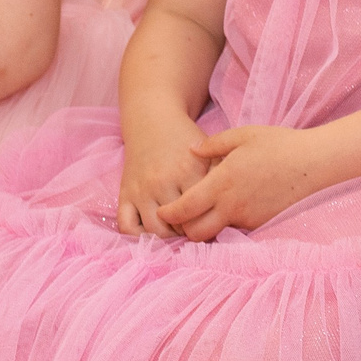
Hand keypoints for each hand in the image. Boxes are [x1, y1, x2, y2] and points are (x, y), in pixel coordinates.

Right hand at [117, 109, 211, 236]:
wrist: (153, 122)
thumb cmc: (186, 140)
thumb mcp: (209, 152)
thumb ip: (222, 175)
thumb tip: (236, 204)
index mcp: (187, 171)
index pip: (202, 211)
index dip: (211, 221)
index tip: (215, 222)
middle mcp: (162, 182)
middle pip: (178, 225)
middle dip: (190, 233)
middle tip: (198, 231)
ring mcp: (141, 190)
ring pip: (154, 230)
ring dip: (168, 237)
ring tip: (179, 232)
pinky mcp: (124, 193)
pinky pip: (126, 226)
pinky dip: (138, 236)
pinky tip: (153, 232)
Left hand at [155, 124, 333, 240]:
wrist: (315, 162)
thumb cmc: (279, 144)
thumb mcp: (243, 135)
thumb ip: (213, 144)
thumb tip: (192, 150)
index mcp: (221, 183)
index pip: (183, 209)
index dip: (168, 214)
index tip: (163, 210)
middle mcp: (231, 205)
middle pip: (195, 233)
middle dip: (184, 229)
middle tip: (182, 218)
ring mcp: (247, 217)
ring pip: (215, 234)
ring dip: (206, 229)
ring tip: (205, 216)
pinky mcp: (261, 223)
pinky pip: (236, 229)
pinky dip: (228, 224)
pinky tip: (233, 209)